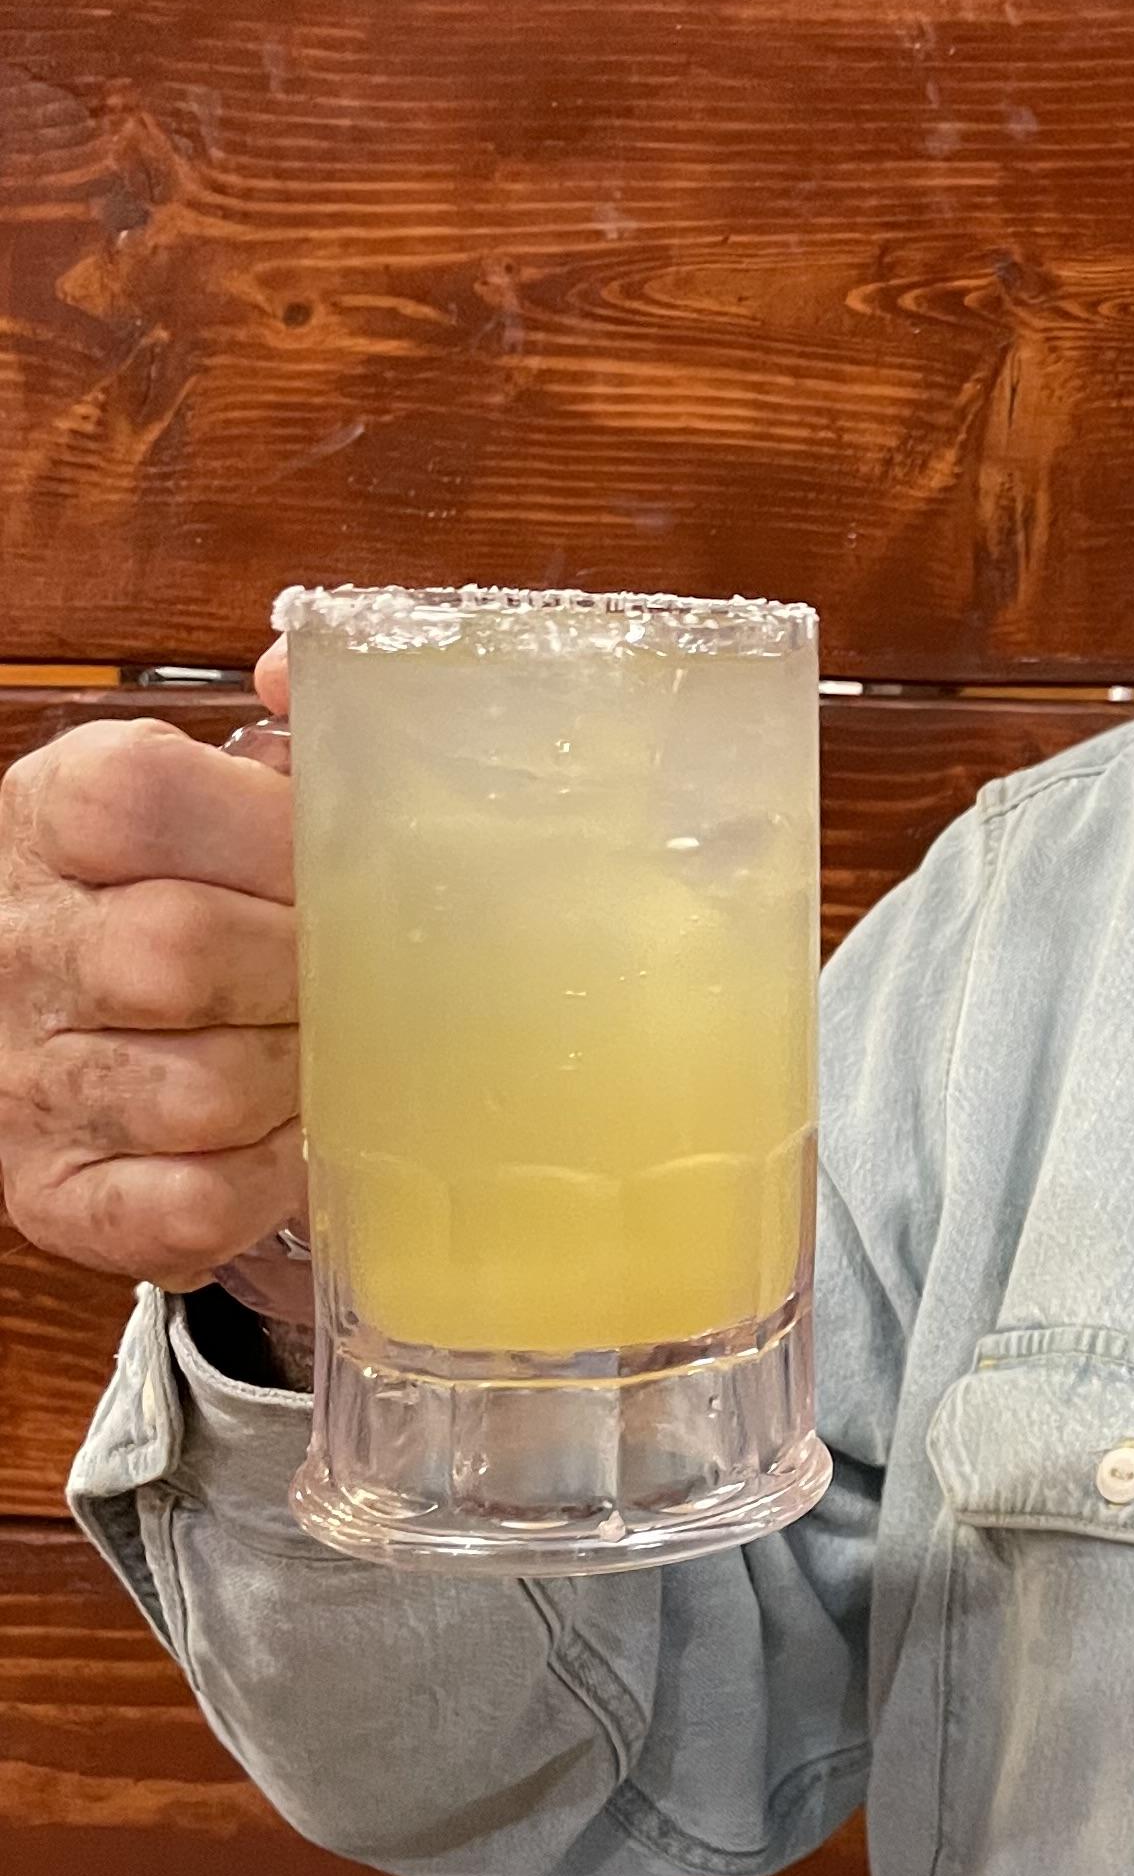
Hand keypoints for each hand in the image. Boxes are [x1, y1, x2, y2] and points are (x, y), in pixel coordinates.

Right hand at [0, 640, 305, 1306]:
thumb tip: (302, 671)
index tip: (343, 870)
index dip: (279, 843)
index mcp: (57, 813)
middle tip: (358, 980)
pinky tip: (287, 1140)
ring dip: (300, 1081)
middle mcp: (23, 943)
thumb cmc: (175, 890)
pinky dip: (267, 1180)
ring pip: (202, 1091)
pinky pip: (190, 1204)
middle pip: (183, 955)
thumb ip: (281, 736)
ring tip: (327, 1056)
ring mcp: (26, 1077)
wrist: (58, 1015)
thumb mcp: (206, 789)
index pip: (150, 801)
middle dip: (304, 974)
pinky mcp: (55, 1190)